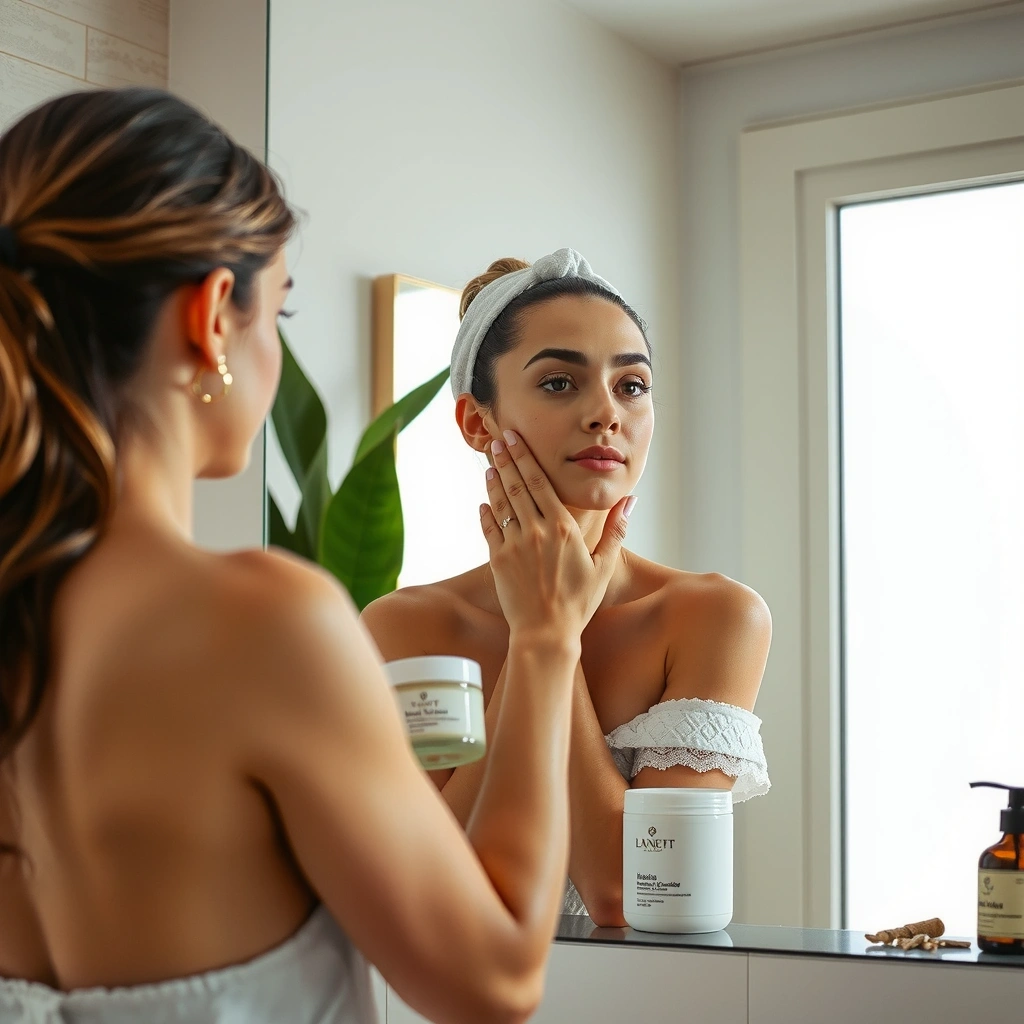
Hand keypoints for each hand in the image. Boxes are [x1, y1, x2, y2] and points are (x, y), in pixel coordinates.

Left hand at [479, 430, 633, 640]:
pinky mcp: (498, 560)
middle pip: (517, 486)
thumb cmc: (579, 602)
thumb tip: (631, 499)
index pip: (540, 482)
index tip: (515, 439)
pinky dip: (486, 513)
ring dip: (495, 481)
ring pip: (501, 504)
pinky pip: (490, 529)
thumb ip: (616, 529)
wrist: (546, 633)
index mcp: (563, 528)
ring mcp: (514, 545)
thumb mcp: (605, 565)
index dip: (525, 458)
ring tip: (490, 462)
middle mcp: (536, 531)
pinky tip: (484, 501)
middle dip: (507, 459)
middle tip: (498, 439)